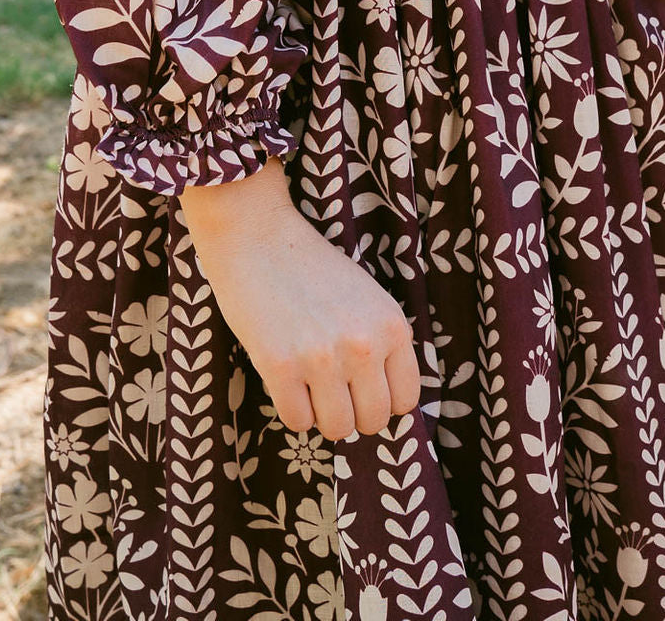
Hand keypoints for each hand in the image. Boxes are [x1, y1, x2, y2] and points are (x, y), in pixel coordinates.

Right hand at [179, 158, 421, 438]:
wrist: (259, 236)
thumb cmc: (313, 268)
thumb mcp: (368, 298)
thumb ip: (382, 344)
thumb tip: (387, 402)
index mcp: (393, 326)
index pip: (405, 400)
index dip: (382, 400)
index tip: (362, 390)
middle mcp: (364, 345)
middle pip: (373, 421)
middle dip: (352, 413)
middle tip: (332, 390)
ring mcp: (322, 358)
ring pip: (337, 429)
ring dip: (321, 415)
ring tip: (309, 385)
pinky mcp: (280, 367)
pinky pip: (296, 422)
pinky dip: (291, 409)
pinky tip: (285, 379)